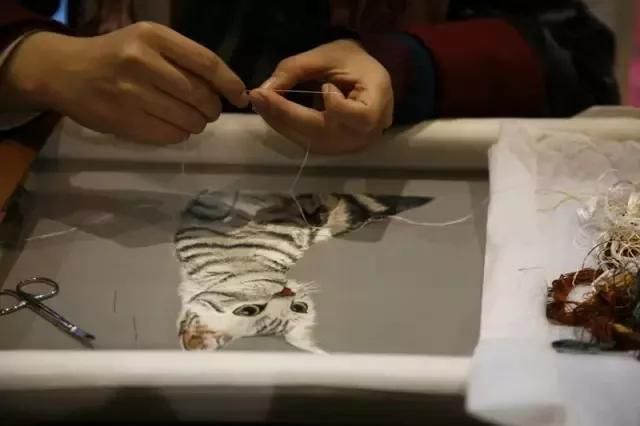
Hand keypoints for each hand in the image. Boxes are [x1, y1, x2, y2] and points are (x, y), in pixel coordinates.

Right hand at [0, 22, 247, 143]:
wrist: (65, 72)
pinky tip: (171, 125)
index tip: (240, 96)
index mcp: (153, 36)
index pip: (207, 63)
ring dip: (198, 123)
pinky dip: (180, 134)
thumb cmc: (116, 56)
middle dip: (213, 108)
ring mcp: (131, 93)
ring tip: (189, 118)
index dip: (230, 83)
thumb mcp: (148, 43)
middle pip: (201, 95)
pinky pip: (171, 135)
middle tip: (209, 111)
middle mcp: (142, 61)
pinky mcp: (124, 121)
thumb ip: (184, 60)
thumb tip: (227, 88)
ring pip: (189, 119)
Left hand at [249, 39, 392, 154]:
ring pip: (313, 142)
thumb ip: (296, 69)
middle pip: (325, 132)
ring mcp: (353, 145)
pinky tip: (272, 113)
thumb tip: (264, 89)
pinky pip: (310, 143)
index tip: (325, 87)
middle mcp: (369, 132)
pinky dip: (288, 128)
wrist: (365, 76)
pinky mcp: (338, 148)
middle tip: (258, 97)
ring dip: (283, 123)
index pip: (358, 117)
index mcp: (378, 102)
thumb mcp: (327, 55)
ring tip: (260, 103)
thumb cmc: (353, 60)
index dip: (337, 107)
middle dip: (287, 115)